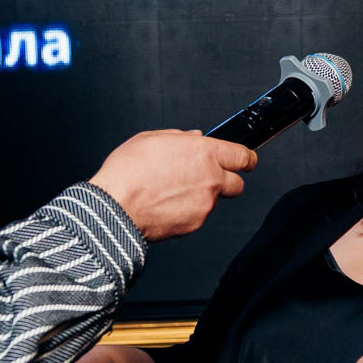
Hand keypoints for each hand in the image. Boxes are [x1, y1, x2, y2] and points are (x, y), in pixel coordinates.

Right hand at [90, 131, 255, 241]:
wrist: (116, 207)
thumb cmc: (128, 172)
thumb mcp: (152, 139)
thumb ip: (180, 138)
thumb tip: (193, 138)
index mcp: (204, 153)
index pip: (242, 156)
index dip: (246, 158)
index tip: (246, 161)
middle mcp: (210, 179)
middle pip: (237, 184)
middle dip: (228, 181)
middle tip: (209, 179)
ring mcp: (204, 204)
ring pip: (213, 201)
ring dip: (201, 197)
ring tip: (171, 191)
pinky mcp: (195, 224)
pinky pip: (197, 216)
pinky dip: (187, 212)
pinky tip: (165, 205)